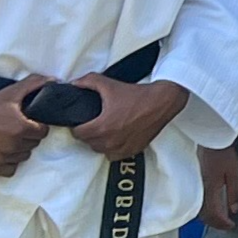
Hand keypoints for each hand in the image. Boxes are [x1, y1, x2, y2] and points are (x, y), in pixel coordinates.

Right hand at [0, 81, 48, 177]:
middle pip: (33, 144)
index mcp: (21, 128)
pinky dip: (8, 163)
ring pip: (23, 156)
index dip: (37, 125)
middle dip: (28, 136)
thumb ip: (34, 84)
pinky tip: (2, 152)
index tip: (28, 122)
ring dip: (19, 149)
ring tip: (8, 138)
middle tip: (16, 128)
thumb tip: (53, 81)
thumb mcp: (10, 92)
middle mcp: (13, 145)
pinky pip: (10, 170)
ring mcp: (1, 157)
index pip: (43, 132)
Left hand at [70, 77, 190, 164]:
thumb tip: (74, 83)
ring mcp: (122, 148)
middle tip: (94, 122)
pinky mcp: (133, 150)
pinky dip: (112, 148)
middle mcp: (110, 142)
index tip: (82, 120)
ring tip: (104, 130)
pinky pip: (114, 155)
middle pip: (88, 142)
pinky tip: (116, 137)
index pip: (77, 134)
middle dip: (88, 133)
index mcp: (101, 127)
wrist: (162, 101)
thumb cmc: (137, 95)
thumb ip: (88, 82)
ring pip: (100, 150)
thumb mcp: (110, 85)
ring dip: (99, 142)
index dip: (77, 126)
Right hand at [198, 143, 237, 227]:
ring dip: (209, 218)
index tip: (232, 226)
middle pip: (204, 216)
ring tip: (221, 219)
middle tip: (227, 225)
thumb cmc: (223, 152)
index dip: (222, 223)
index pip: (213, 214)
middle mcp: (200, 190)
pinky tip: (213, 207)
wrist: (209, 137)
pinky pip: (197, 202)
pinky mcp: (194, 181)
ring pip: (199, 210)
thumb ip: (234, 191)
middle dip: (216, 223)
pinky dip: (205, 209)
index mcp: (210, 189)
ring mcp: (195, 186)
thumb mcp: (234, 171)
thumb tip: (235, 209)